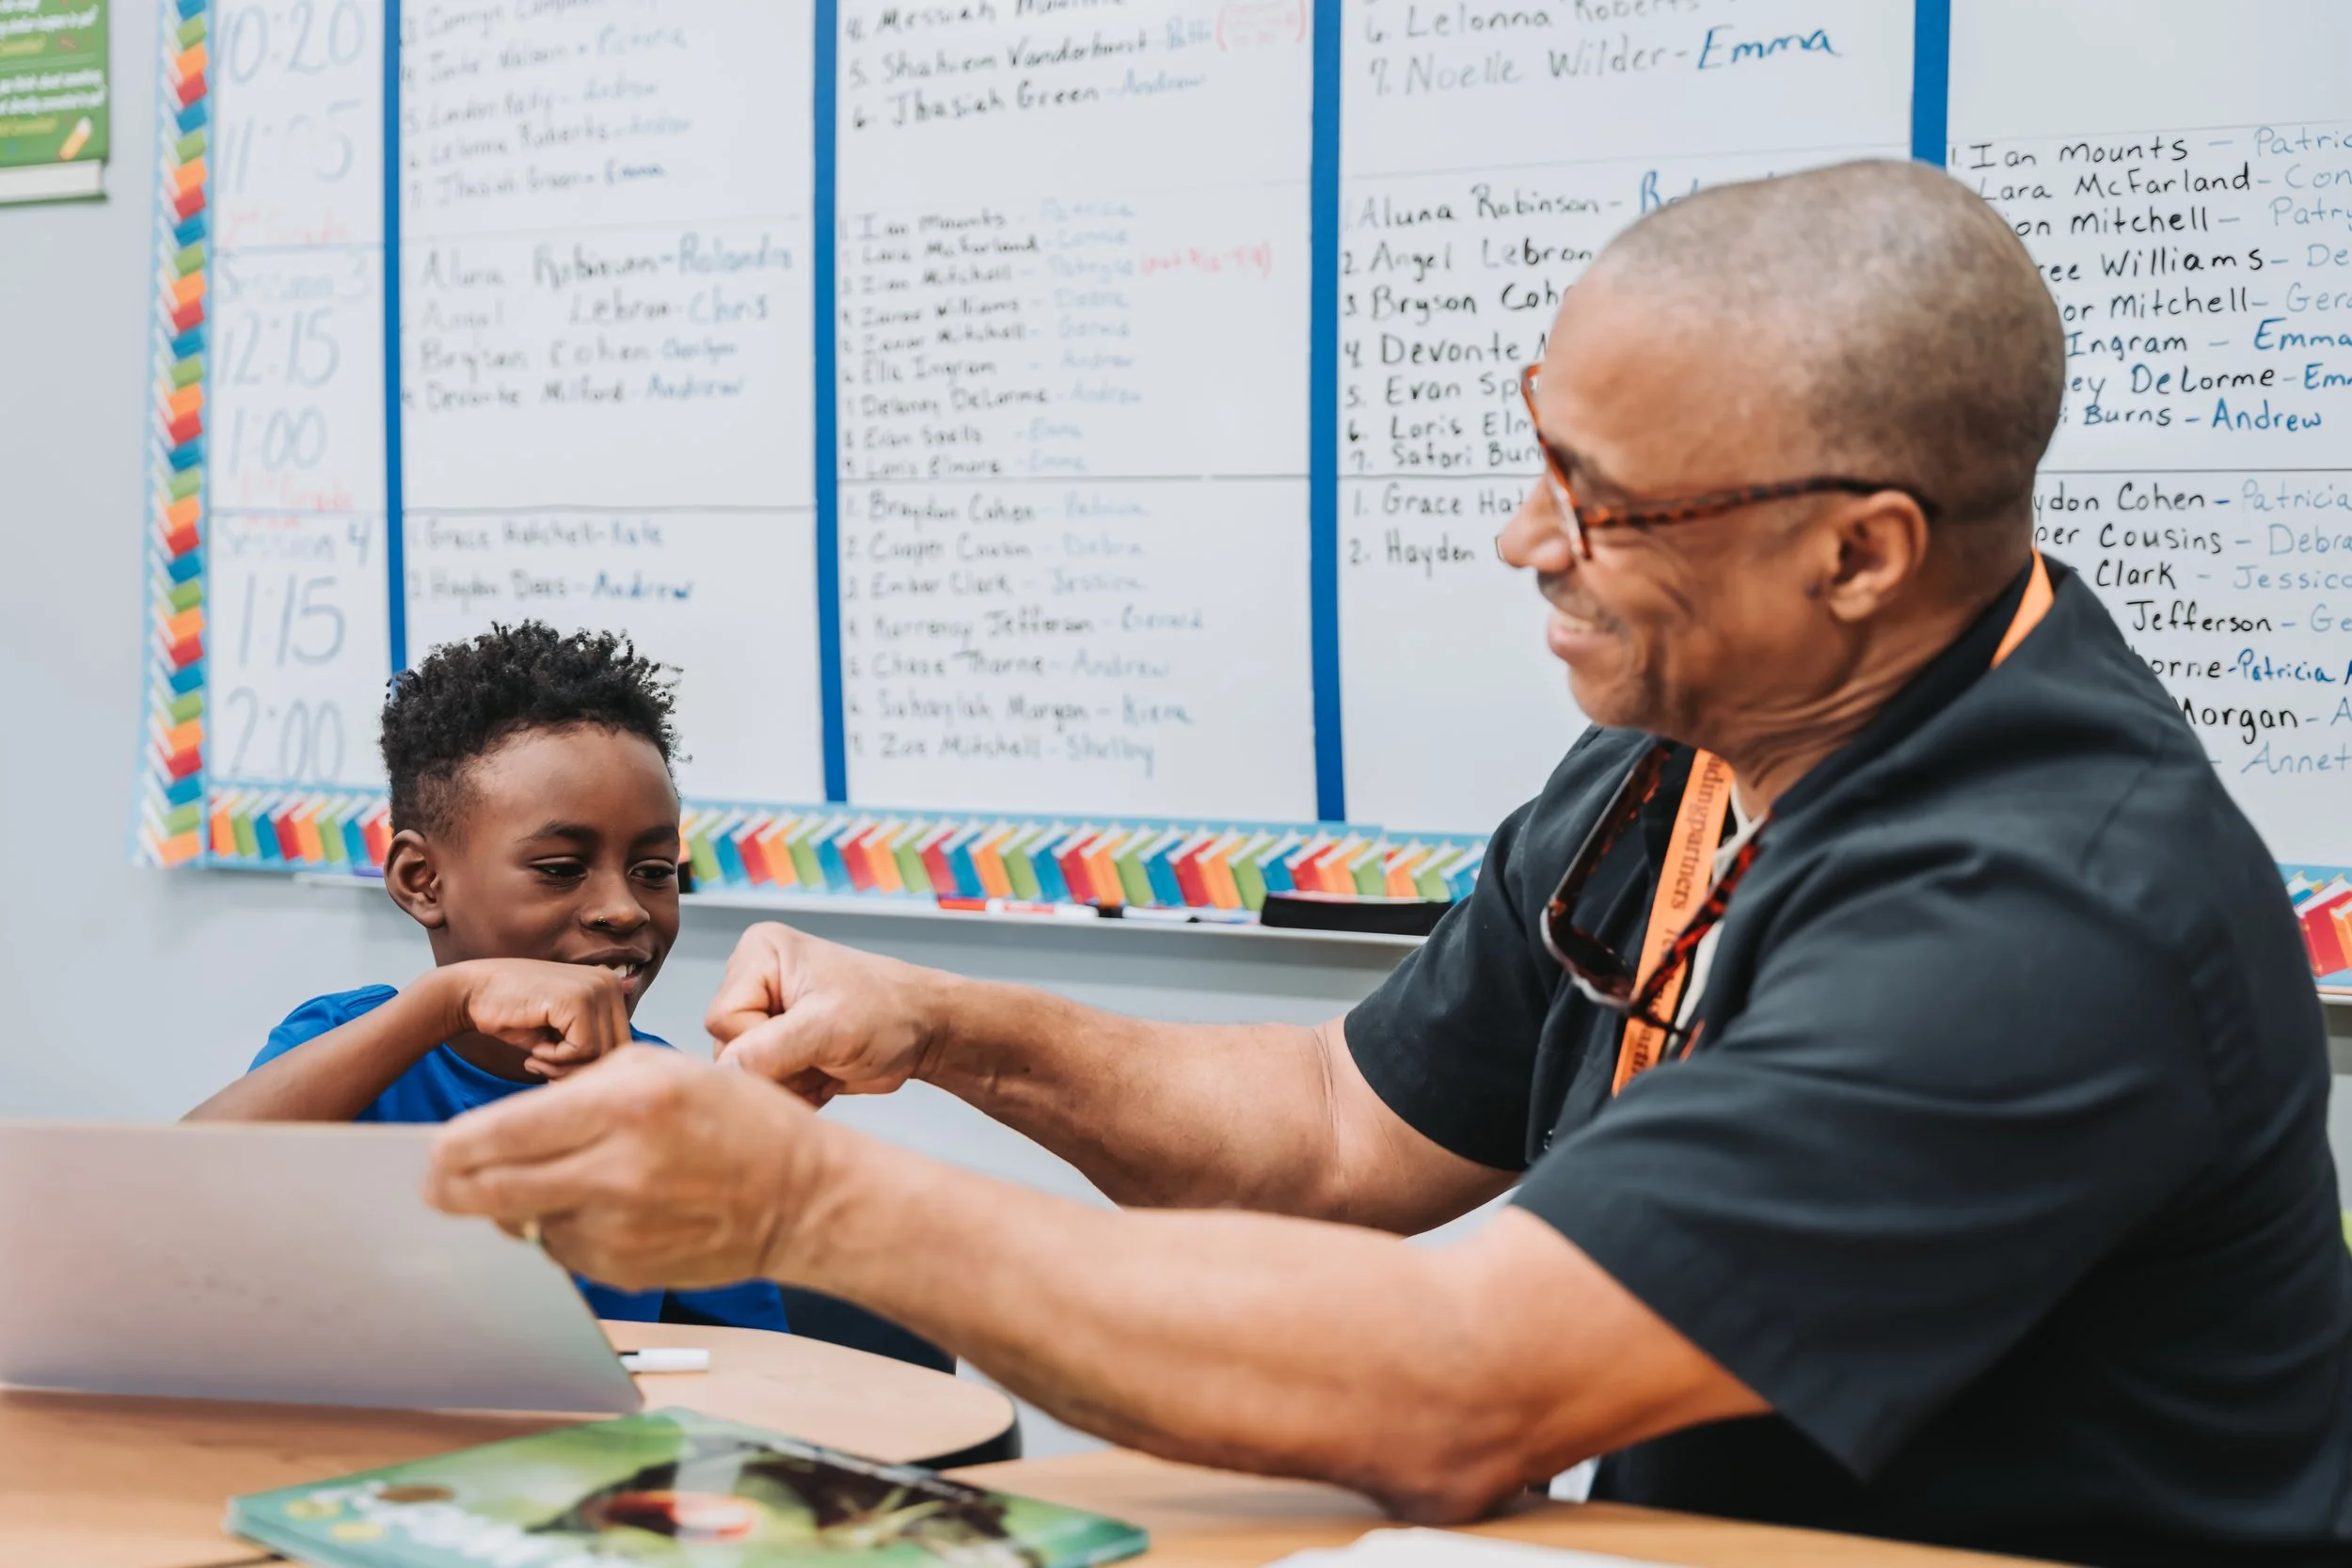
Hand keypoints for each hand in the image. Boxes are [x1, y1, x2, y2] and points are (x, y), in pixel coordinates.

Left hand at [426, 1045, 818, 1289]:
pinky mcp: (623, 1271)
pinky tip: (607, 1210)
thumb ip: (575, 1089)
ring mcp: (618, 1228)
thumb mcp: (659, 1068)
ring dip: (518, 1207)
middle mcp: (614, 1168)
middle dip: (449, 1188)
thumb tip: (495, 1125)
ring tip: (560, 1183)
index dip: (448, 1148)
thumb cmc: (736, 1122)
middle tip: (440, 1181)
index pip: (493, 1135)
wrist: (802, 1196)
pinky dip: (564, 1231)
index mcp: (623, 1104)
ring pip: (519, 1224)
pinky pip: (561, 1251)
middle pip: (484, 1191)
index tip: (436, 1150)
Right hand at [436, 958, 632, 1079]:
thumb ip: (593, 1046)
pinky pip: (583, 1050)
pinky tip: (534, 1049)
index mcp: (611, 989)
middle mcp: (609, 984)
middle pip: (618, 1051)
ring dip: (565, 1068)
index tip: (559, 1070)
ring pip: (602, 1054)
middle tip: (546, 1069)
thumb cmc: (516, 1018)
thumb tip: (623, 1083)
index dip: (592, 1068)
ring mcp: (596, 988)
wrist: (472, 993)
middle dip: (582, 1071)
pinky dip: (555, 1060)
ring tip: (538, 1059)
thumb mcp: (563, 1033)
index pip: (623, 1045)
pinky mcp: (578, 998)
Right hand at [704, 923, 949, 1104]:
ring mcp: (765, 1014)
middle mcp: (753, 979)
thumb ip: (767, 1051)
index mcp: (760, 954)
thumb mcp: (827, 1028)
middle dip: (778, 1066)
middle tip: (823, 1053)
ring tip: (828, 1061)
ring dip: (790, 1081)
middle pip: (727, 1048)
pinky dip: (797, 1090)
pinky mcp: (778, 1045)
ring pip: (746, 1073)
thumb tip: (721, 1075)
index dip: (760, 1042)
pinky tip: (826, 1072)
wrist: (927, 1033)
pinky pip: (765, 1086)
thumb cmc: (889, 1013)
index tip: (809, 1036)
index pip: (722, 1019)